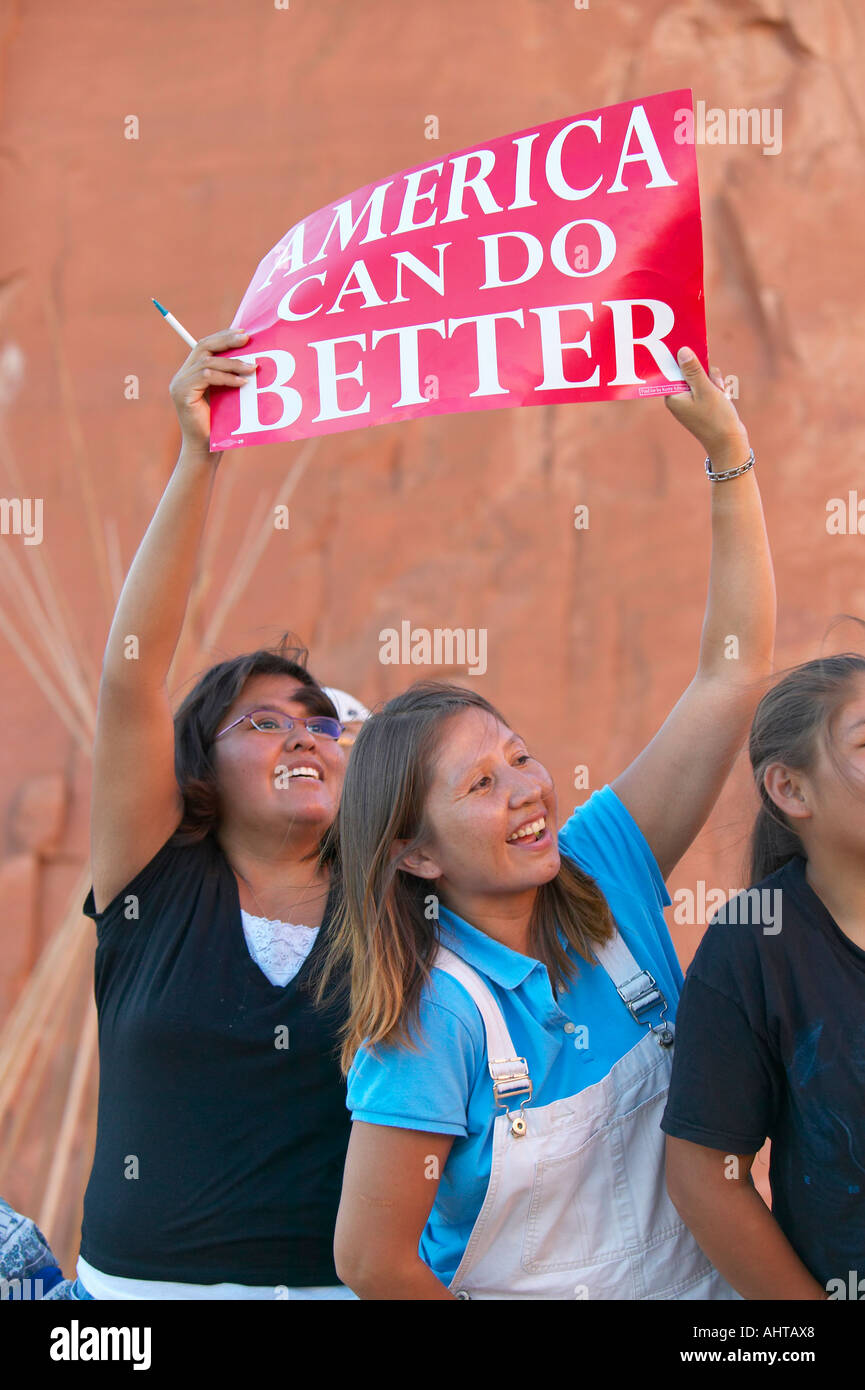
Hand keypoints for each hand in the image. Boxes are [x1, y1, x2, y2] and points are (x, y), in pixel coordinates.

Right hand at [169, 329, 253, 450]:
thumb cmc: (219, 425)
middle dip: (227, 340)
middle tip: (247, 339)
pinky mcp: (182, 393)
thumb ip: (230, 376)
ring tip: (253, 367)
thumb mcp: (227, 395)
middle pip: (203, 346)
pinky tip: (242, 382)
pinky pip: (206, 377)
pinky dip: (227, 377)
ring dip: (232, 363)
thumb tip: (251, 356)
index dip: (224, 336)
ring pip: (207, 362)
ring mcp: (179, 384)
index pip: (206, 345)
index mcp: (191, 372)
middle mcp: (182, 375)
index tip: (244, 333)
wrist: (206, 450)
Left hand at [664, 347, 749, 466]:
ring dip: (714, 381)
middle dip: (705, 374)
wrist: (729, 443)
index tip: (695, 354)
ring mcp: (690, 401)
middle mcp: (678, 399)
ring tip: (721, 393)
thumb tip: (682, 351)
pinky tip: (724, 396)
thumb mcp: (705, 390)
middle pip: (690, 372)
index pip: (673, 370)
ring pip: (702, 377)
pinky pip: (708, 387)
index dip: (685, 361)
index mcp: (673, 396)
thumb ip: (693, 370)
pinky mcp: (701, 403)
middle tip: (714, 385)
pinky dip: (717, 389)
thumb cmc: (716, 418)